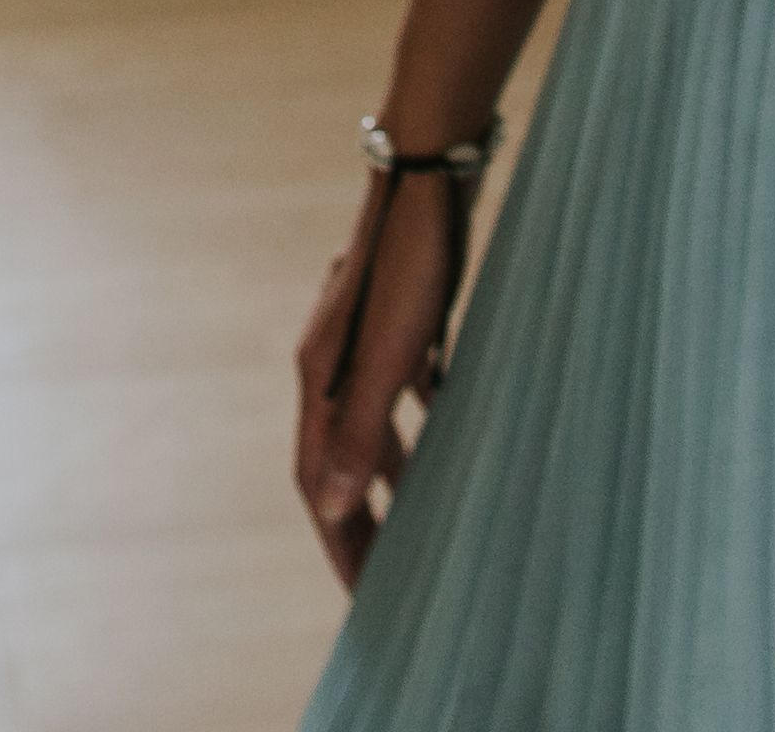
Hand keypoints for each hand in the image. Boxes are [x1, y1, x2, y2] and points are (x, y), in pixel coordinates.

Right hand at [292, 164, 462, 587]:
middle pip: (342, 461)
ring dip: (395, 475)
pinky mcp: (399, 316)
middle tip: (393, 579)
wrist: (428, 172)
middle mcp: (333, 364)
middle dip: (364, 522)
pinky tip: (454, 427)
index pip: (319, 485)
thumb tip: (328, 508)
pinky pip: (406, 386)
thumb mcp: (389, 355)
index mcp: (320, 381)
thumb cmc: (410, 264)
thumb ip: (362, 431)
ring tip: (424, 518)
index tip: (366, 602)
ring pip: (375, 426)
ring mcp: (365, 338)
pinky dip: (424, 419)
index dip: (342, 544)